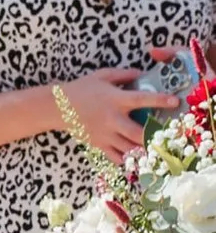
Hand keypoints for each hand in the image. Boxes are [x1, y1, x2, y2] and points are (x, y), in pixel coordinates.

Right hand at [64, 67, 180, 155]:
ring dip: (144, 150)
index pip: (142, 99)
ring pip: (130, 148)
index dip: (160, 100)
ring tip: (156, 150)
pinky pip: (116, 157)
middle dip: (154, 137)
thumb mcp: (102, 76)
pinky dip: (128, 159)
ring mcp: (105, 134)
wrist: (58, 107)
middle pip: (138, 133)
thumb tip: (141, 74)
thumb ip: (124, 75)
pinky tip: (136, 157)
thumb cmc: (81, 89)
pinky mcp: (99, 144)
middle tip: (167, 137)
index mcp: (115, 100)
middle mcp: (112, 118)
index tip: (175, 101)